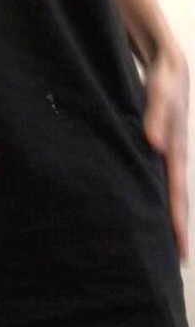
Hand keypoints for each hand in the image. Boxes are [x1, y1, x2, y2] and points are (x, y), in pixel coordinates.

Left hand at [142, 46, 189, 259]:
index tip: (182, 255)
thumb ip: (155, 115)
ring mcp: (167, 153)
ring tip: (160, 243)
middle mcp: (173, 156)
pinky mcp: (156, 146)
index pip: (178, 195)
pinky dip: (154, 194)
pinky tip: (144, 205)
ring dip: (165, 215)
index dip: (178, 224)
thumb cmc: (165, 78)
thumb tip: (152, 143)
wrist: (168, 62)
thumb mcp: (160, 92)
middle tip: (174, 263)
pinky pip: (156, 177)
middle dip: (176, 231)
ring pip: (166, 191)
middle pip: (176, 200)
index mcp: (176, 151)